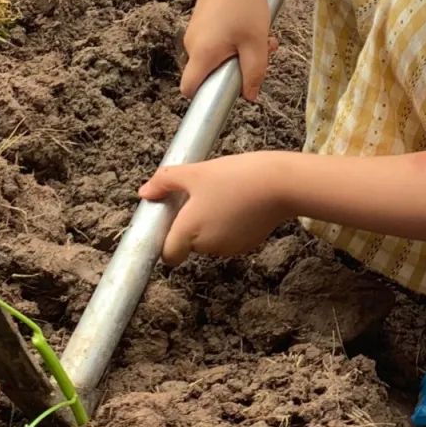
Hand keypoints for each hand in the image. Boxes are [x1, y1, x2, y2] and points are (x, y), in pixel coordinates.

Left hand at [138, 152, 288, 265]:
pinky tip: (239, 203)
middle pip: (189, 244)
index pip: (168, 254)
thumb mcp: (196, 172)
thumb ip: (166, 181)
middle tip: (201, 196)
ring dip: (210, 224)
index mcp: (189, 231)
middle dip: (191, 225)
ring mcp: (229, 248)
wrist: (280, 184)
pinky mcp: (247, 244)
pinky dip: (229, 225)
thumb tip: (145, 192)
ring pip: (209, 240)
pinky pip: (229, 238)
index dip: (165, 240)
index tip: (171, 219)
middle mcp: (207, 246)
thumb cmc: (236, 177)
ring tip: (223, 195)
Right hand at [181, 0, 277, 100]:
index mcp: (201, 53)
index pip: (189, 89)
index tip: (228, 93)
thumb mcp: (256, 43)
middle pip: (210, 72)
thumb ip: (253, 74)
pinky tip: (253, 24)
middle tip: (263, 53)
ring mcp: (196, 31)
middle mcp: (192, 44)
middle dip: (237, 69)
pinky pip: (218, 40)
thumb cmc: (245, 2)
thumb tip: (249, 96)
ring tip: (264, 36)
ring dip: (242, 52)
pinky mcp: (203, 20)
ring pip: (218, 55)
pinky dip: (236, 39)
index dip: (205, 98)